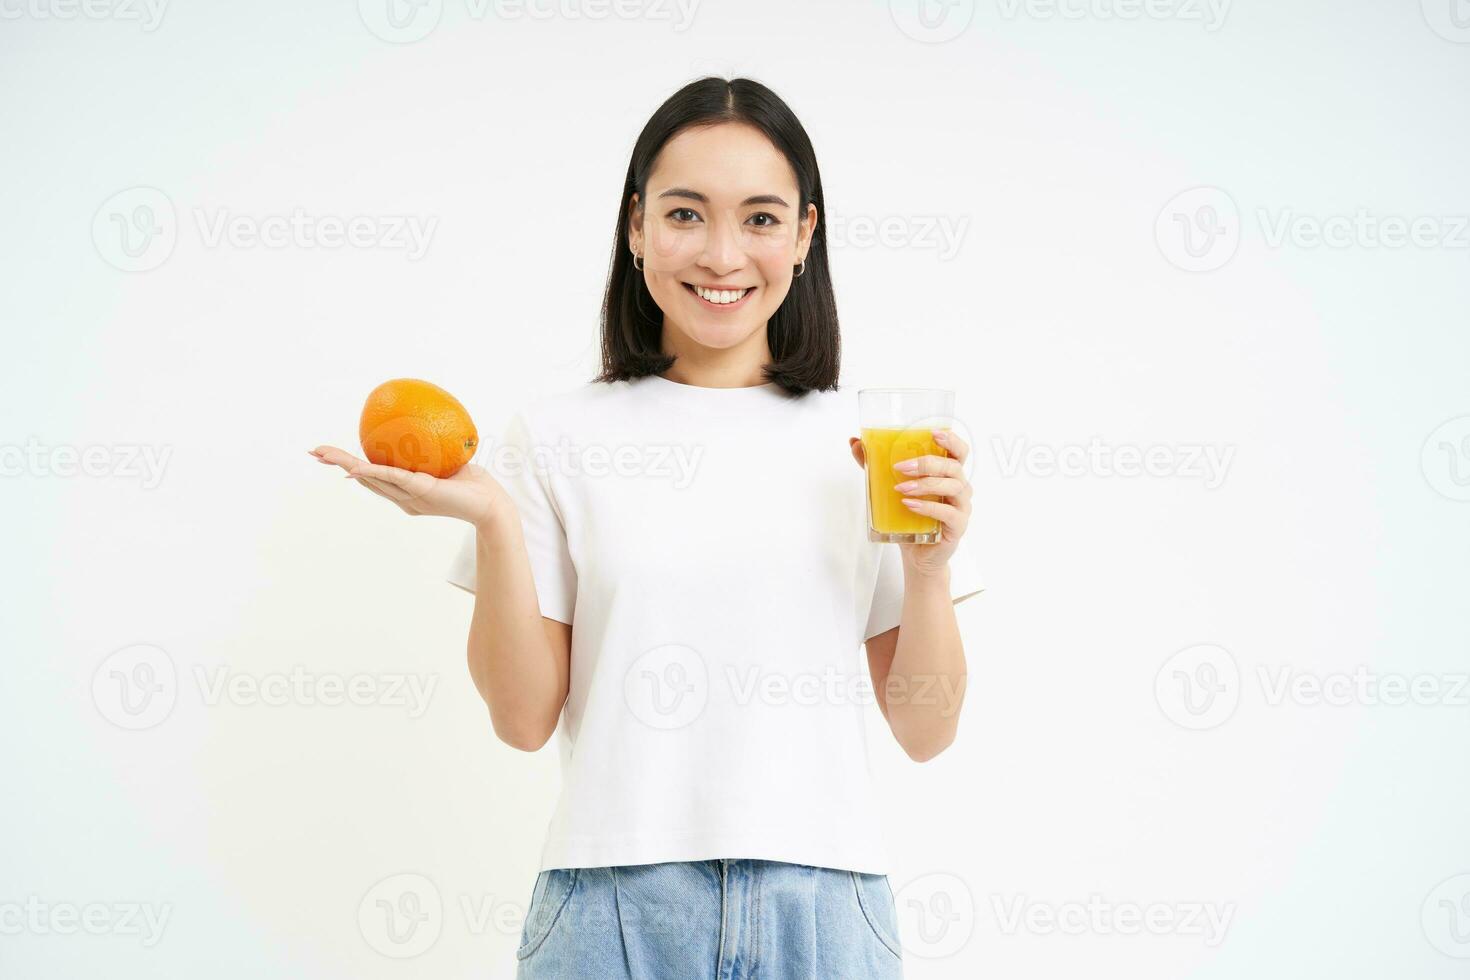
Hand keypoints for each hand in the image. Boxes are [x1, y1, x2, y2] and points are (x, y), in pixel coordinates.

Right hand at [309, 445, 512, 527]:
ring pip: (371, 478)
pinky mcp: (419, 492)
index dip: (354, 469)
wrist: (490, 505)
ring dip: (345, 465)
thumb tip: (428, 426)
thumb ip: (435, 451)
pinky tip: (353, 467)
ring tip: (323, 456)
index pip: (376, 479)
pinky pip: (391, 477)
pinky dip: (371, 471)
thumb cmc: (474, 485)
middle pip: (365, 479)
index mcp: (407, 493)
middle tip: (314, 454)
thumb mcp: (449, 463)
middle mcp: (403, 498)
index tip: (335, 460)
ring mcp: (409, 497)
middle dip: (339, 465)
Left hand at [848, 429, 972, 574]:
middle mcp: (960, 488)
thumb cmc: (910, 518)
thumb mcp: (890, 488)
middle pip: (953, 466)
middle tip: (902, 467)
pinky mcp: (957, 527)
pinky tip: (910, 505)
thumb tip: (854, 443)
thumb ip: (875, 465)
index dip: (951, 440)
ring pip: (954, 487)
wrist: (917, 555)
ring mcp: (961, 507)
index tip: (933, 433)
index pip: (960, 451)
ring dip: (925, 485)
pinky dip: (928, 507)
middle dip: (928, 464)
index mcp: (948, 475)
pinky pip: (949, 513)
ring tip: (901, 488)